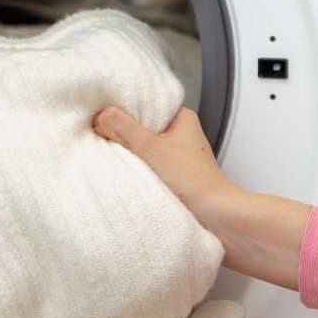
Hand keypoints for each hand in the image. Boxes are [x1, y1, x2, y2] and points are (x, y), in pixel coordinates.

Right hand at [92, 106, 237, 231]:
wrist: (213, 215)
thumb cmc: (193, 180)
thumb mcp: (151, 148)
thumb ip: (125, 128)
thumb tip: (104, 114)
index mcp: (180, 118)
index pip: (145, 103)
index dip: (123, 108)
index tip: (104, 116)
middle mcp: (178, 133)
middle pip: (140, 124)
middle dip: (122, 131)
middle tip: (105, 136)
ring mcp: (174, 153)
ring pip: (141, 144)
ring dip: (128, 150)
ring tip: (114, 154)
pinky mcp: (169, 172)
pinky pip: (145, 162)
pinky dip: (134, 165)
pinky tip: (125, 170)